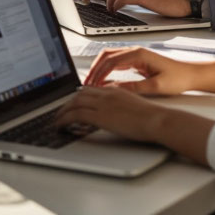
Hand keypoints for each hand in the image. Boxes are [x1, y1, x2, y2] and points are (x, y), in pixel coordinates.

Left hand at [55, 84, 171, 144]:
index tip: (72, 103)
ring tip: (57, 120)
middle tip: (60, 112)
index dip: (78, 96)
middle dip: (67, 103)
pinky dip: (64, 119)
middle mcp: (106, 94)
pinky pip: (75, 114)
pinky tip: (60, 125)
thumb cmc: (152, 118)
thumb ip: (121, 107)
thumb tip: (114, 115)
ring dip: (62, 111)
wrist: (158, 120)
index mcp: (115, 91)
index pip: (90, 89)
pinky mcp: (101, 115)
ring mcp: (103, 104)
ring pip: (74, 103)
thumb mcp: (134, 107)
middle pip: (79, 94)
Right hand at [82, 45, 197, 94]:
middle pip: (106, 56)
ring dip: (99, 69)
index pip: (110, 61)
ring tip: (92, 83)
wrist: (191, 75)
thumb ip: (134, 87)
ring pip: (109, 57)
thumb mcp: (156, 87)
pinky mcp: (137, 60)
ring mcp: (135, 55)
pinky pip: (116, 62)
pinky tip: (103, 81)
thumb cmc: (178, 78)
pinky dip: (106, 70)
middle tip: (87, 84)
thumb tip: (114, 89)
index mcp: (138, 54)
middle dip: (94, 69)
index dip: (98, 74)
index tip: (92, 86)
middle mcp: (135, 51)